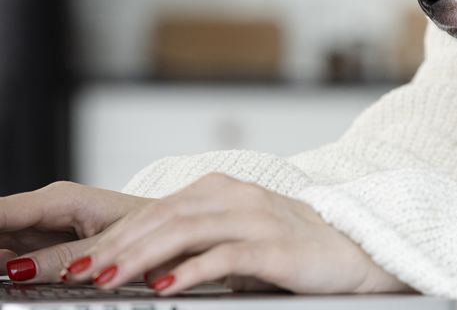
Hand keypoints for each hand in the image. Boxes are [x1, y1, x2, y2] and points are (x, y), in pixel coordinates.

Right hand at [0, 181, 149, 281]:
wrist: (170, 225)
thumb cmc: (150, 225)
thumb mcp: (107, 244)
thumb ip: (63, 258)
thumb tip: (19, 268)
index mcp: (60, 199)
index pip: (0, 212)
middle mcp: (48, 206)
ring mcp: (44, 222)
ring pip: (1, 238)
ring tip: (7, 276)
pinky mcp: (46, 239)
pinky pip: (12, 251)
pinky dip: (5, 264)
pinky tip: (9, 275)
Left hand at [62, 173, 411, 295]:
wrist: (354, 251)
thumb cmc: (293, 247)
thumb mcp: (238, 236)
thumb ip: (196, 240)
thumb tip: (143, 262)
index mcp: (224, 190)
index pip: (157, 208)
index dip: (116, 234)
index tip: (80, 259)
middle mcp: (238, 197)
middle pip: (164, 216)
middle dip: (116, 246)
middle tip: (80, 273)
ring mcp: (259, 219)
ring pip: (186, 231)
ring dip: (140, 258)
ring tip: (108, 281)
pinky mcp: (277, 247)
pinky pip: (226, 256)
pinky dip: (190, 271)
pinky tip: (165, 288)